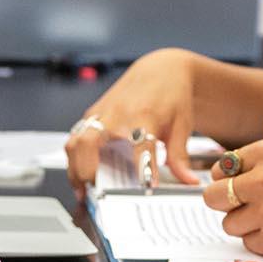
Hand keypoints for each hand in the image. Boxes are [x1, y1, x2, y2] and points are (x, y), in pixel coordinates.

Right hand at [64, 49, 202, 194]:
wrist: (162, 68)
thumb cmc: (172, 94)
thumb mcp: (182, 124)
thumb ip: (179, 156)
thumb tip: (188, 181)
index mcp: (144, 114)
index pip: (140, 146)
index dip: (142, 168)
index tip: (147, 187)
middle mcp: (118, 113)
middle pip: (91, 142)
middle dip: (88, 170)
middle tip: (95, 193)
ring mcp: (101, 112)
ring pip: (76, 141)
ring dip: (75, 168)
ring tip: (83, 191)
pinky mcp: (92, 114)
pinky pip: (76, 137)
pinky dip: (74, 159)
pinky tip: (81, 176)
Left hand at [206, 132, 262, 255]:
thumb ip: (260, 154)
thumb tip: (226, 166)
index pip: (221, 168)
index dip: (229, 178)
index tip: (240, 184)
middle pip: (213, 196)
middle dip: (225, 202)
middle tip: (245, 204)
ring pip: (229, 223)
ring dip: (246, 223)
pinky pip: (248, 242)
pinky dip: (262, 240)